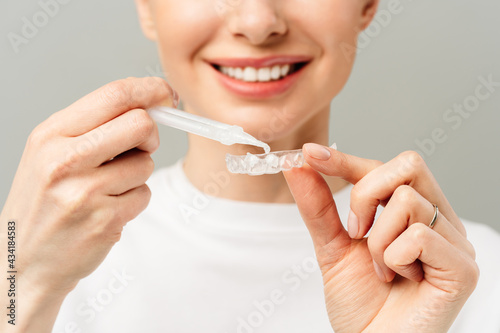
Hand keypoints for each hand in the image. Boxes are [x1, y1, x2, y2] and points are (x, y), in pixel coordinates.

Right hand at [0, 77, 176, 330]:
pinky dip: (133, 200)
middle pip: (140, 124)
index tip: (167, 94)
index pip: (114, 95)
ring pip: (146, 163)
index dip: (150, 90)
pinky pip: (144, 195)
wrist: (23, 260)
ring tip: (106, 189)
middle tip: (139, 147)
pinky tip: (107, 209)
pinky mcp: (105, 221)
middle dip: (150, 135)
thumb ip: (95, 125)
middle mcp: (65, 160)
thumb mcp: (51, 152)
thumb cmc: (43, 202)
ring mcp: (85, 193)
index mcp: (51, 135)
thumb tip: (149, 103)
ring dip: (136, 175)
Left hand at [283, 144, 478, 331]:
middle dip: (365, 194)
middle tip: (355, 232)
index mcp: (412, 213)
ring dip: (376, 241)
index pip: (385, 168)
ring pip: (408, 201)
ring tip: (381, 269)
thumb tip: (297, 163)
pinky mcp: (463, 268)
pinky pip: (421, 236)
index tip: (311, 154)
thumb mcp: (332, 246)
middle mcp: (439, 221)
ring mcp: (454, 243)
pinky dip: (393, 259)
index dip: (347, 159)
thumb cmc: (359, 303)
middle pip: (408, 165)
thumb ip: (318, 205)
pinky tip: (398, 280)